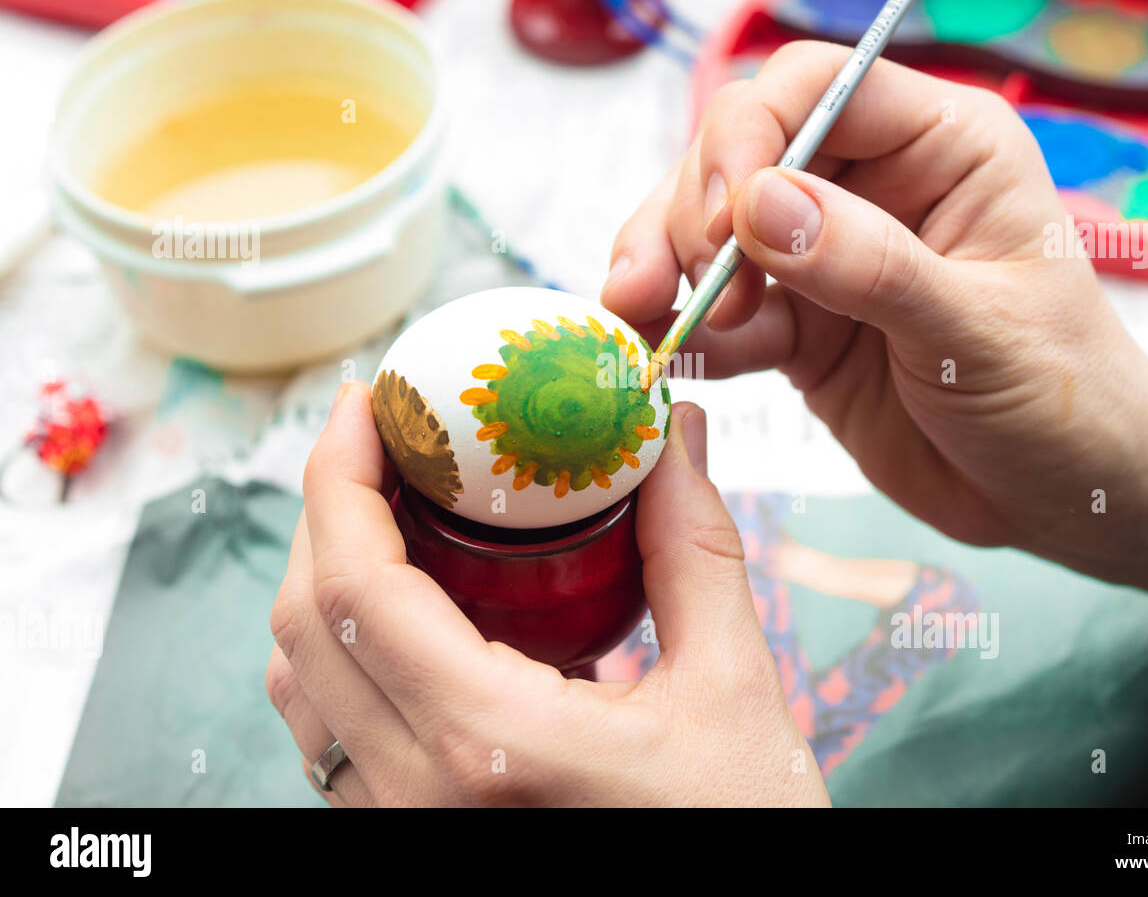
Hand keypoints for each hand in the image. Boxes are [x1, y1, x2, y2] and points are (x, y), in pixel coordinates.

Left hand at [267, 382, 828, 806]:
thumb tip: (671, 435)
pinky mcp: (413, 845)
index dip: (340, 477)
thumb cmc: (742, 835)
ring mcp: (404, 833)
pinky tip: (409, 612)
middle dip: (326, 512)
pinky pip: (335, 738)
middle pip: (305, 627)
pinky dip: (345, 653)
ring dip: (326, 583)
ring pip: (305, 688)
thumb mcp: (734, 690)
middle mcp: (418, 799)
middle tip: (383, 441)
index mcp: (488, 747)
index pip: (356, 588)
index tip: (370, 403)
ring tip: (389, 512)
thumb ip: (693, 550)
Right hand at [603, 43, 1147, 589]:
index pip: (815, 89)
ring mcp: (828, 257)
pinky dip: (683, 333)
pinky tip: (666, 360)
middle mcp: (875, 186)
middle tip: (676, 287)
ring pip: (710, 232)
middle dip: (690, 212)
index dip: (749, 137)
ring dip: (664, 271)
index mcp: (941, 147)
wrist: (1065, 496)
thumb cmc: (1062, 399)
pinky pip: (720, 313)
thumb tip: (756, 207)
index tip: (724, 220)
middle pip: (740, 153)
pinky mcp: (800, 326)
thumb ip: (869, 266)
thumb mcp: (976, 331)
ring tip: (640, 322)